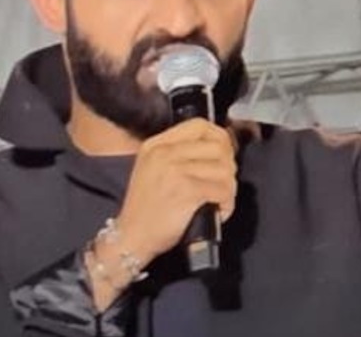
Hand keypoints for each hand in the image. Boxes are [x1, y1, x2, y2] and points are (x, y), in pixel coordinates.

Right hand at [114, 119, 237, 263]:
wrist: (131, 236)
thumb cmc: (145, 208)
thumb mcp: (152, 170)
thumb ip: (177, 155)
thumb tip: (218, 150)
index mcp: (156, 144)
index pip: (200, 125)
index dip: (220, 138)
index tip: (223, 155)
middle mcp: (165, 152)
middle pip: (217, 146)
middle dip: (228, 167)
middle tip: (222, 184)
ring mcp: (175, 170)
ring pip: (224, 169)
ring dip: (229, 188)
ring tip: (219, 200)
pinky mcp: (187, 191)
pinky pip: (223, 190)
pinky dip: (227, 204)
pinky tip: (218, 211)